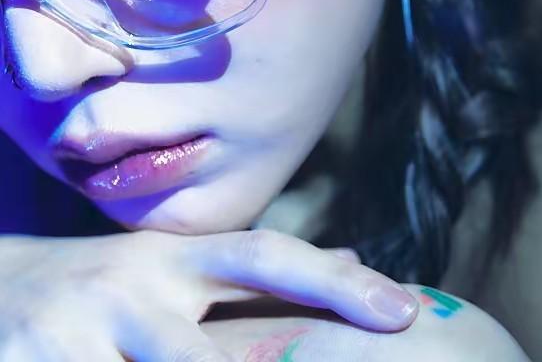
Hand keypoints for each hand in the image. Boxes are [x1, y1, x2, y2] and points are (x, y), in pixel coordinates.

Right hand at [0, 230, 417, 360]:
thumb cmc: (99, 287)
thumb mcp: (171, 268)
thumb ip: (249, 272)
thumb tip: (351, 262)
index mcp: (173, 258)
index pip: (266, 255)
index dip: (334, 282)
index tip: (404, 311)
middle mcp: (130, 288)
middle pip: (207, 356)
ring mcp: (72, 336)